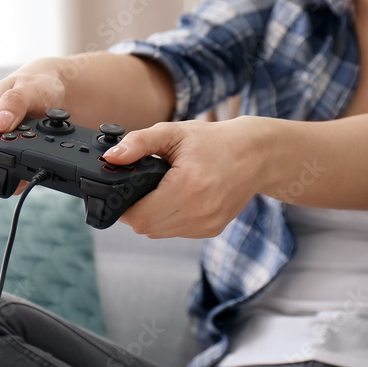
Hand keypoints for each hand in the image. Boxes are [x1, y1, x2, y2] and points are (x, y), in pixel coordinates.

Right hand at [0, 60, 67, 192]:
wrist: (46, 87)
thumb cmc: (37, 85)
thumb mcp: (31, 89)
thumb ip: (15, 103)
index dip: (3, 167)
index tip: (24, 157)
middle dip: (10, 165)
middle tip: (31, 145)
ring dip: (14, 164)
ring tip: (30, 142)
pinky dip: (16, 164)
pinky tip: (27, 148)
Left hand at [102, 116, 267, 238]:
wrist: (256, 154)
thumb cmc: (214, 141)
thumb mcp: (173, 133)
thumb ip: (139, 143)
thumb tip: (112, 157)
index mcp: (188, 186)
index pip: (140, 216)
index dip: (124, 206)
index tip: (123, 190)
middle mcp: (200, 210)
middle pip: (147, 228)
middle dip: (137, 211)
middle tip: (140, 188)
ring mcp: (208, 223)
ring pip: (161, 233)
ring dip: (153, 216)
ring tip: (161, 190)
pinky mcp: (212, 229)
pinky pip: (178, 232)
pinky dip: (170, 219)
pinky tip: (178, 198)